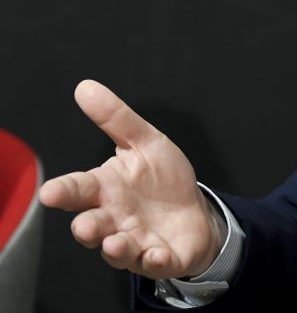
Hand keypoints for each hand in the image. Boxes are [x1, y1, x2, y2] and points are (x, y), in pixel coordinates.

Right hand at [38, 80, 224, 279]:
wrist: (194, 213)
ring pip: (117, 249)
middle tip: (85, 226)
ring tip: (117, 242)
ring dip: (116, 247)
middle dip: (87, 227)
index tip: (50, 192)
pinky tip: (157, 254)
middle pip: (92, 225)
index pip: (78, 190)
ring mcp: (135, 241)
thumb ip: (116, 119)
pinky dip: (154, 260)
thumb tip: (85, 87)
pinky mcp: (159, 258)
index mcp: (106, 189)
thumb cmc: (162, 179)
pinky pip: (154, 263)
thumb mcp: (145, 143)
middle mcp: (114, 218)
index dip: (63, 191)